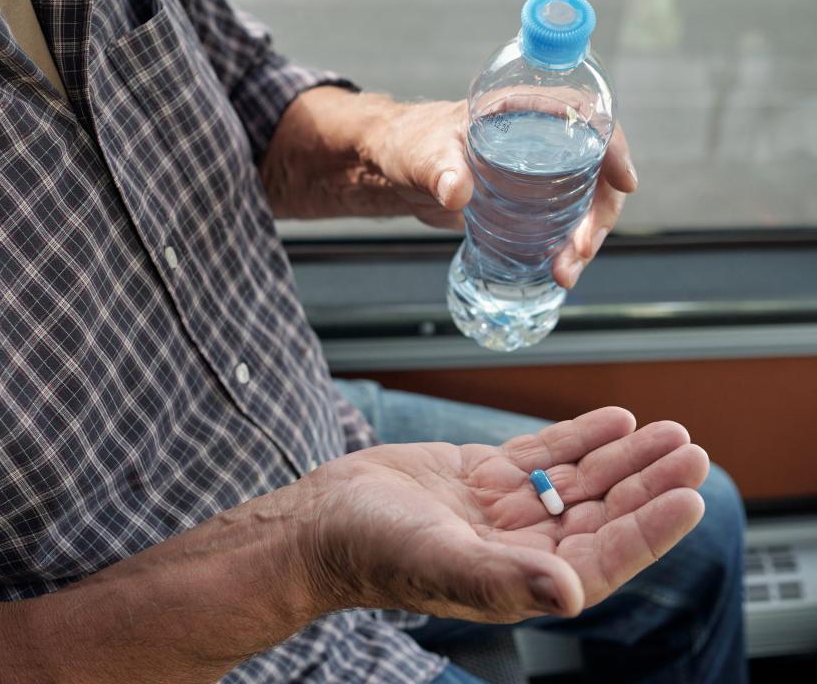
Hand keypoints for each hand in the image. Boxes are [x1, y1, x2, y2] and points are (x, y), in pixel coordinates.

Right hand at [300, 407, 706, 621]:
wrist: (323, 520)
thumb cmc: (371, 550)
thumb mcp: (439, 561)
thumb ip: (504, 578)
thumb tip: (570, 596)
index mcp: (520, 580)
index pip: (603, 557)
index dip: (649, 529)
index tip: (691, 497)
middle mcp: (520, 547)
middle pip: (600, 513)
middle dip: (645, 483)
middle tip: (689, 450)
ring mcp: (503, 509)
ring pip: (578, 480)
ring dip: (621, 457)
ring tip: (663, 431)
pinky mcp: (482, 476)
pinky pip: (542, 454)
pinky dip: (578, 437)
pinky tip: (610, 420)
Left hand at [361, 98, 638, 288]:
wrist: (394, 169)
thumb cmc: (409, 145)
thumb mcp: (422, 155)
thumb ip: (438, 169)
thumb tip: (456, 191)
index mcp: (524, 110)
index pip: (588, 119)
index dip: (614, 148)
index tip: (625, 182)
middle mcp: (541, 138)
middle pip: (595, 171)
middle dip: (599, 215)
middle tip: (579, 252)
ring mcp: (537, 171)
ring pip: (583, 202)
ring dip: (585, 239)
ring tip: (566, 272)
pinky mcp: (527, 200)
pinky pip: (562, 220)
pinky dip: (566, 246)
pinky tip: (558, 270)